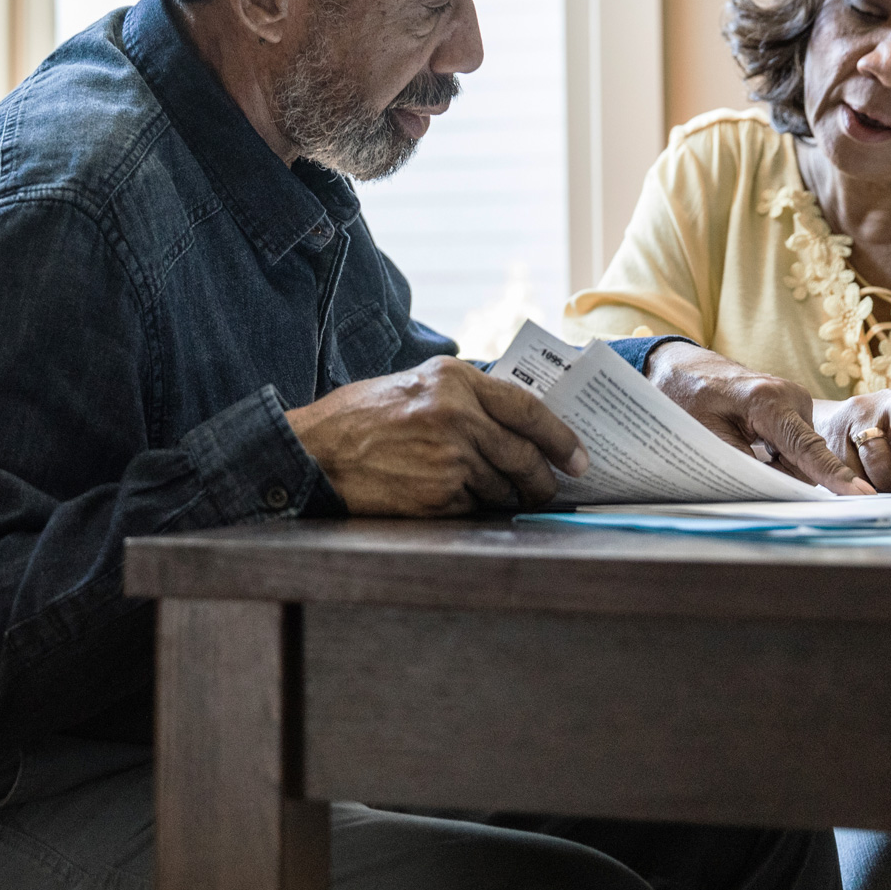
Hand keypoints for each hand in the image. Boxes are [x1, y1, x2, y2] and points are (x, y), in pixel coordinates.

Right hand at [285, 357, 588, 515]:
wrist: (311, 452)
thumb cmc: (360, 419)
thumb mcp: (415, 386)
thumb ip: (464, 398)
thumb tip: (516, 426)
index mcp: (453, 379)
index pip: (528, 408)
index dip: (560, 437)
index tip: (579, 457)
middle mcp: (456, 414)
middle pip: (524, 455)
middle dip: (543, 479)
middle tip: (550, 491)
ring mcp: (448, 457)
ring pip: (502, 487)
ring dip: (504, 497)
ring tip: (489, 495)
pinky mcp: (436, 496)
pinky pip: (473, 509)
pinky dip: (470, 510)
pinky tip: (449, 501)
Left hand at [643, 342, 871, 494]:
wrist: (685, 366)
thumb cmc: (687, 397)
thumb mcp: (705, 434)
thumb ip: (743, 463)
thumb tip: (779, 490)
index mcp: (768, 402)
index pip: (807, 448)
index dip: (834, 476)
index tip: (862, 496)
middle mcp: (792, 397)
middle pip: (806, 459)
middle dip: (781, 473)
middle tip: (740, 455)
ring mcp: (797, 400)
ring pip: (801, 456)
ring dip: (776, 464)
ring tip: (740, 440)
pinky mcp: (795, 407)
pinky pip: (796, 445)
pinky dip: (777, 454)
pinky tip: (751, 440)